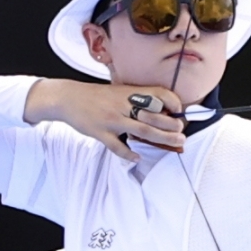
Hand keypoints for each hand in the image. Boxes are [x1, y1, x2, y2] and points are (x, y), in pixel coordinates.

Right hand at [24, 79, 184, 160]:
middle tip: (183, 133)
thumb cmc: (96, 96)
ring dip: (161, 138)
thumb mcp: (118, 92)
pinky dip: (128, 153)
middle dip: (171, 125)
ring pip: (141, 130)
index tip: (180, 111)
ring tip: (176, 143)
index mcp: (129, 93)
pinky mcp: (100, 132)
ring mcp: (111, 119)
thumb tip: (161, 111)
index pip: (157, 93)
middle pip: (153, 116)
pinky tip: (137, 158)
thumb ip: (137, 100)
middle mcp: (122, 105)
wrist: (68, 98)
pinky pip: (116, 145)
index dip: (172, 101)